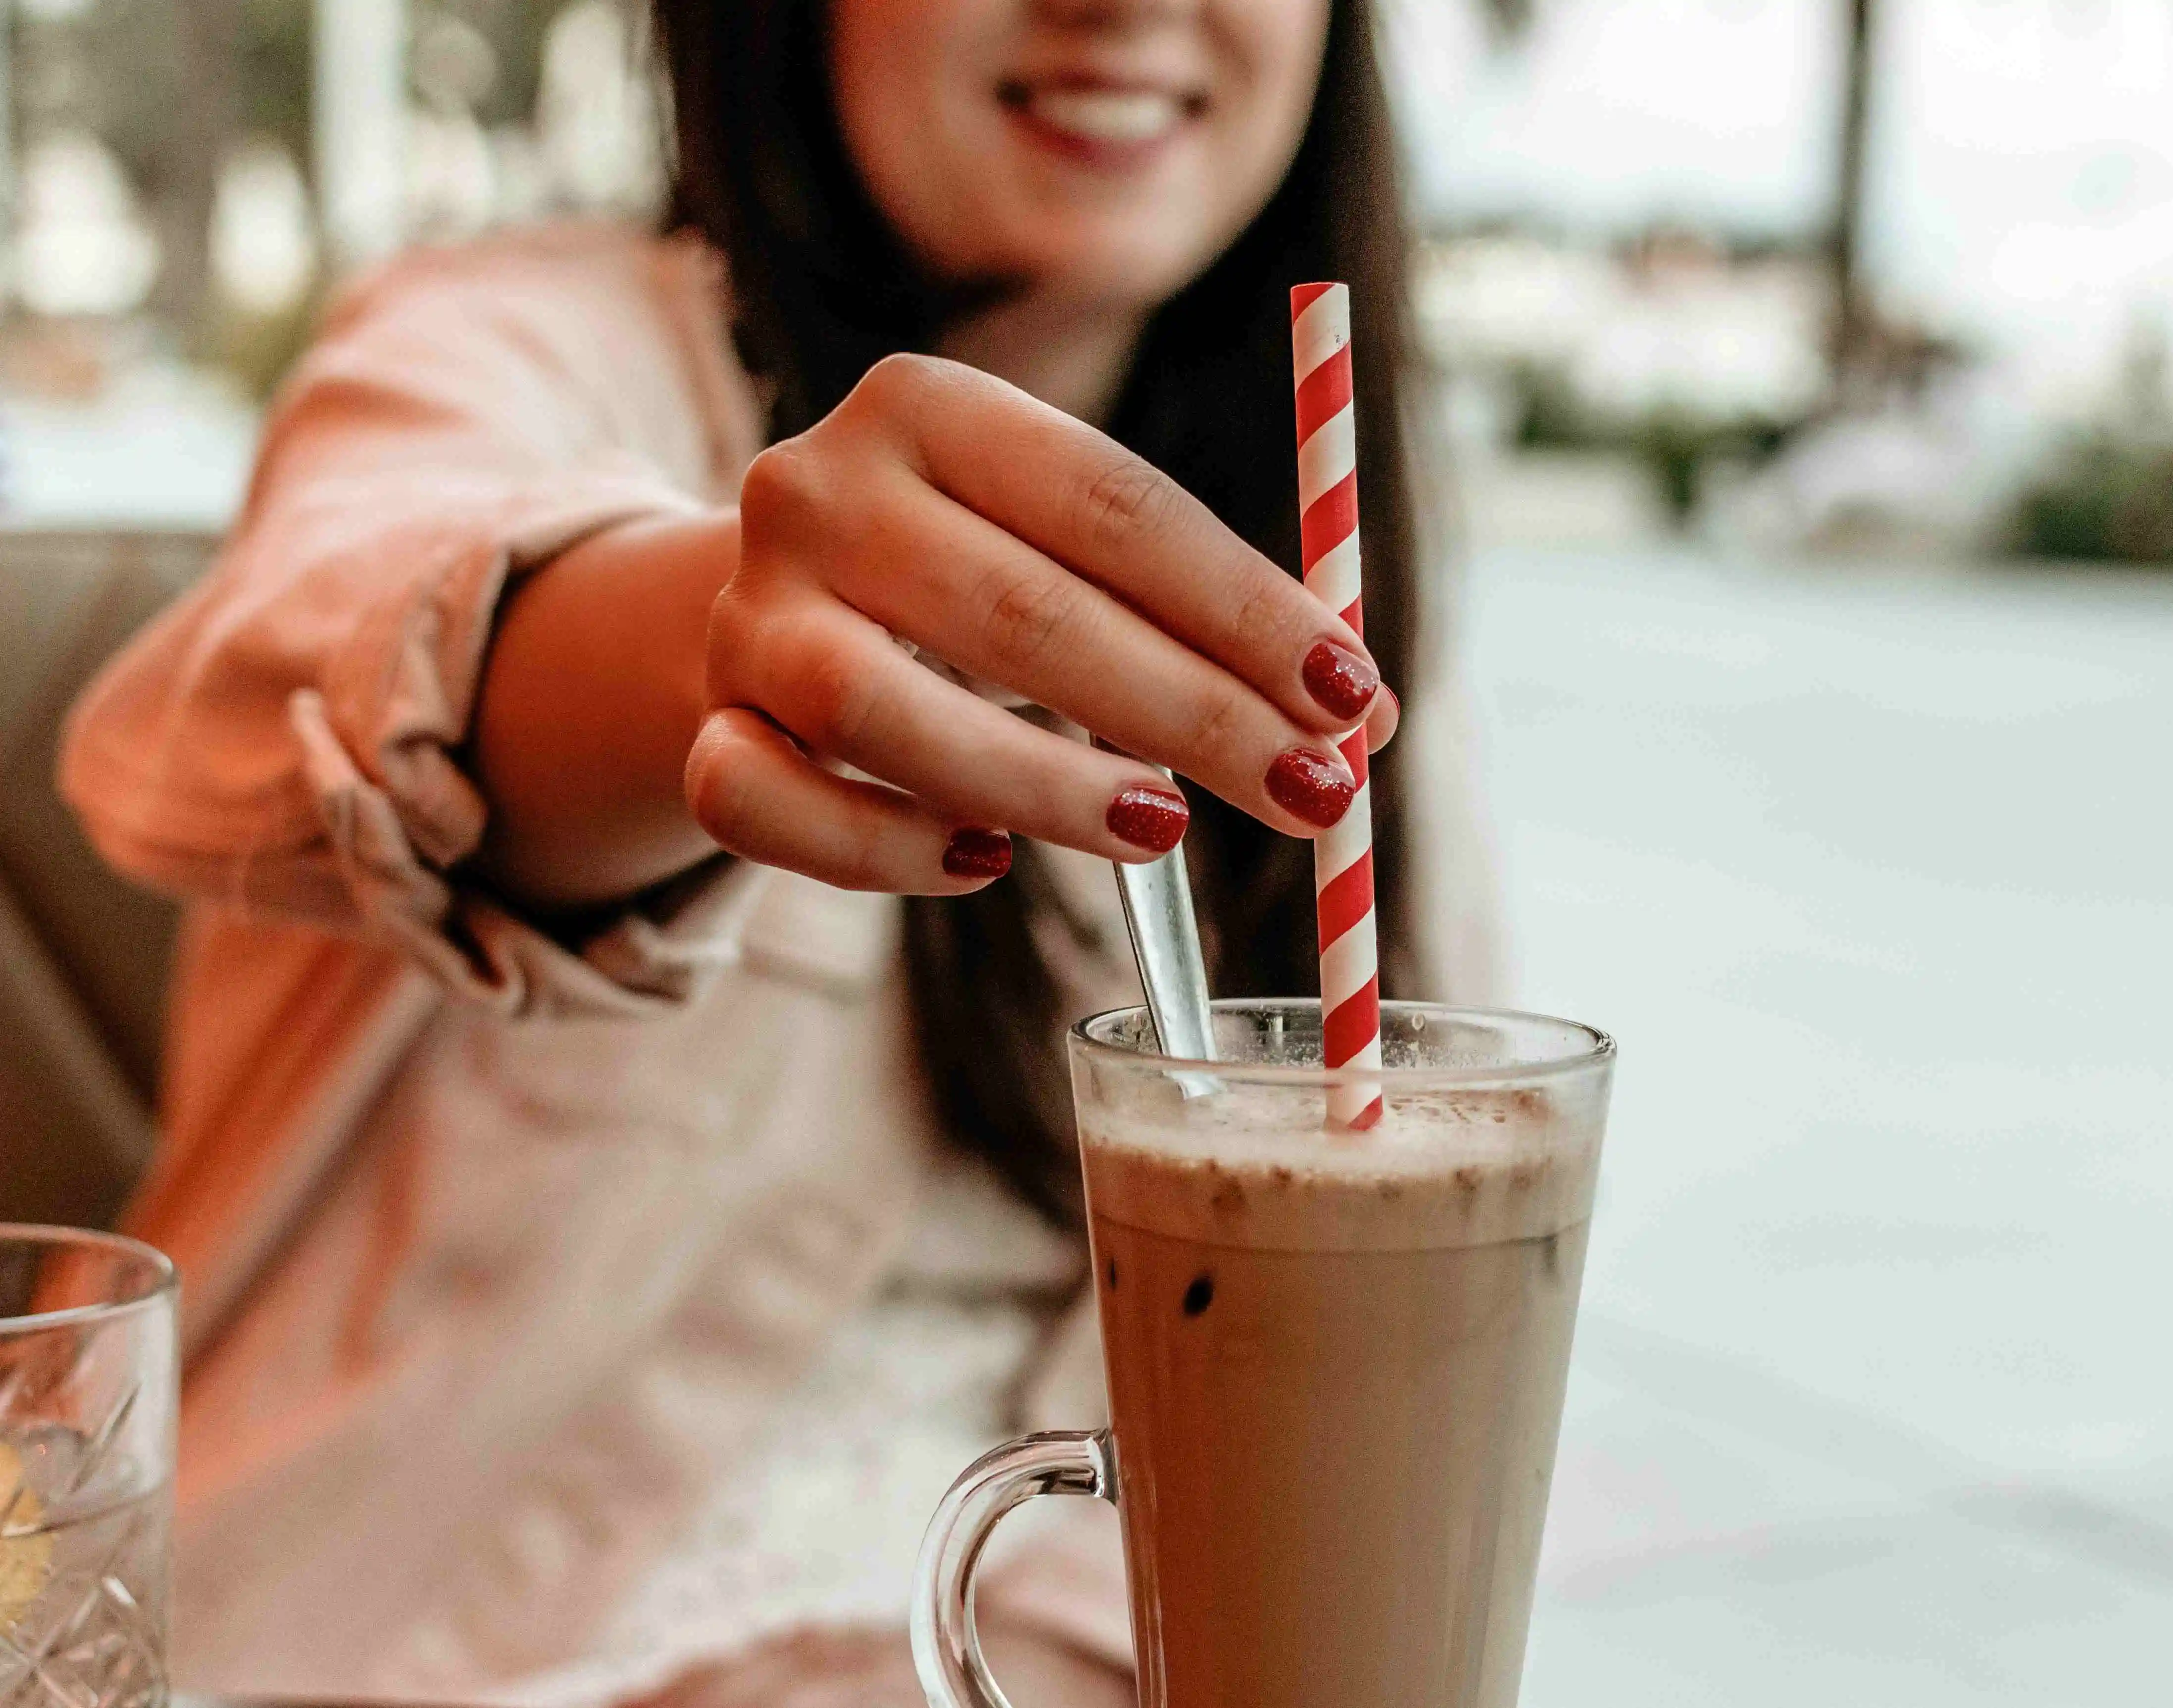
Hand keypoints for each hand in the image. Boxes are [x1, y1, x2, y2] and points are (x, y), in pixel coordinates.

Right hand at [684, 352, 1394, 894]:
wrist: (777, 606)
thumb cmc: (978, 579)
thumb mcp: (1083, 558)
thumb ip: (1210, 621)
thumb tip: (1364, 720)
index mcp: (929, 405)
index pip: (1115, 506)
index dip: (1247, 609)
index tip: (1354, 696)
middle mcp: (816, 489)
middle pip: (1020, 611)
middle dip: (1192, 716)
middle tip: (1316, 797)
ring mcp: (745, 613)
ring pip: (878, 711)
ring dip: (1041, 784)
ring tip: (1164, 831)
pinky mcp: (705, 726)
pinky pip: (773, 805)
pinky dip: (883, 851)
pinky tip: (986, 863)